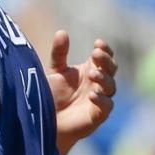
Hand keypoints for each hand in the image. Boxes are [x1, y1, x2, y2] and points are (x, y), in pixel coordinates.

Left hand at [48, 31, 116, 152]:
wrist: (44, 122)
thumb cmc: (51, 96)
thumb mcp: (54, 72)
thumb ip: (59, 54)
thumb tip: (62, 32)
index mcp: (90, 71)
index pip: (104, 57)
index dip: (104, 50)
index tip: (98, 43)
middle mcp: (98, 84)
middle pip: (110, 69)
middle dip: (105, 61)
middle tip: (95, 54)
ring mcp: (100, 99)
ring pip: (110, 86)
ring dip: (103, 78)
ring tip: (92, 73)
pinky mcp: (97, 116)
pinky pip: (105, 106)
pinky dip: (101, 99)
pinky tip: (93, 94)